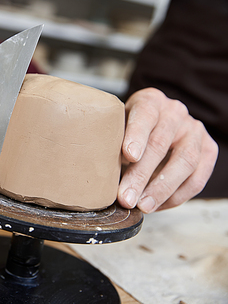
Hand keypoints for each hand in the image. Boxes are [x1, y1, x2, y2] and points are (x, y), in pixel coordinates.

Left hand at [118, 88, 217, 212]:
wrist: (156, 123)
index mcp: (150, 101)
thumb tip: (99, 176)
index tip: (128, 155)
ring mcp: (194, 130)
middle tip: (126, 197)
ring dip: (161, 189)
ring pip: (184, 162)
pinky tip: (157, 205)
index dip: (136, 135)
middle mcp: (174, 112)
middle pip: (160, 143)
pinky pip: (197, 178)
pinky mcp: (208, 149)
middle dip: (141, 175)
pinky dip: (177, 196)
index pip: (144, 115)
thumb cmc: (129, 128)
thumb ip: (111, 142)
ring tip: (143, 206)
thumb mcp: (117, 126)